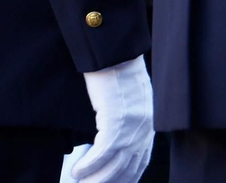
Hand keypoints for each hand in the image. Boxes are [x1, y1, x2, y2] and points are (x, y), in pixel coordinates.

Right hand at [70, 54, 153, 182]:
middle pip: (127, 171)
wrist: (116, 55)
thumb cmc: (118, 75)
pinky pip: (102, 153)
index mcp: (148, 126)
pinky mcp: (117, 121)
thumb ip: (126, 124)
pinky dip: (88, 166)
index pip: (140, 164)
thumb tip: (111, 146)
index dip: (126, 181)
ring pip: (114, 167)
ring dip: (95, 180)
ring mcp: (132, 127)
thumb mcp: (128, 103)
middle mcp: (144, 130)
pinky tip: (77, 171)